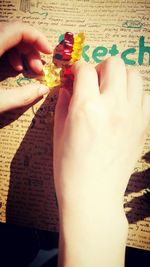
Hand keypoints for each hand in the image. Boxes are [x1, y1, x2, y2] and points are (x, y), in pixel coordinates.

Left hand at [0, 22, 50, 112]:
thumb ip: (21, 96)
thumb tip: (42, 90)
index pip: (17, 29)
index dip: (37, 37)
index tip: (48, 52)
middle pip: (13, 32)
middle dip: (31, 49)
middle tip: (38, 69)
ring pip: (6, 38)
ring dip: (21, 52)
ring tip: (27, 69)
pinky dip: (10, 54)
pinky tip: (14, 68)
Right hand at [53, 57, 149, 266]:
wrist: (94, 194)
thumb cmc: (70, 167)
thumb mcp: (59, 133)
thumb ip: (63, 104)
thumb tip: (67, 88)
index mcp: (86, 107)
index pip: (85, 69)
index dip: (77, 69)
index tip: (75, 76)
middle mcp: (112, 106)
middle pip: (114, 64)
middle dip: (100, 68)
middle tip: (94, 82)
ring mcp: (133, 115)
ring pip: (134, 76)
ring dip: (120, 78)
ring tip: (111, 92)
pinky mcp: (144, 125)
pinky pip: (145, 96)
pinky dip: (134, 95)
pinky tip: (124, 106)